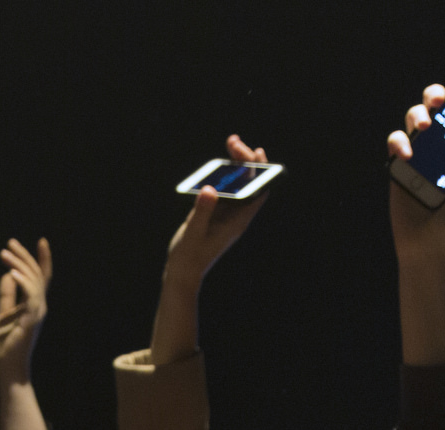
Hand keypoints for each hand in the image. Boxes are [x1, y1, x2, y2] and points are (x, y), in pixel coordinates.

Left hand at [0, 237, 52, 381]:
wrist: (9, 367)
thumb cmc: (6, 344)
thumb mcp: (3, 313)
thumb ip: (7, 295)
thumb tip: (8, 274)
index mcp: (34, 304)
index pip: (41, 277)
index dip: (42, 259)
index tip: (40, 241)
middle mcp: (39, 306)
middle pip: (37, 274)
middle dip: (25, 256)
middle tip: (10, 243)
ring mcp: (38, 312)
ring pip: (34, 281)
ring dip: (19, 265)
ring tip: (4, 253)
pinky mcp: (32, 320)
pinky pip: (31, 296)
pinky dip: (22, 282)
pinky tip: (10, 273)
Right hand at [162, 136, 268, 289]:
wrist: (183, 274)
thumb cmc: (189, 257)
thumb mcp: (193, 232)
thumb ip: (202, 211)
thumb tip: (209, 189)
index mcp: (238, 221)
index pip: (257, 191)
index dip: (261, 170)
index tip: (256, 151)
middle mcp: (236, 216)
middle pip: (249, 184)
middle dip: (246, 160)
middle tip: (233, 141)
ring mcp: (227, 215)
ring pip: (239, 185)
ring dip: (236, 165)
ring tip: (230, 145)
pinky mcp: (216, 215)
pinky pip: (226, 191)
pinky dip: (224, 176)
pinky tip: (218, 165)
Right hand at [388, 85, 444, 259]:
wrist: (428, 245)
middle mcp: (438, 145)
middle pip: (434, 107)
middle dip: (436, 94)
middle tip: (443, 99)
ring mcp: (417, 153)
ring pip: (413, 119)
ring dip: (417, 115)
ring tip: (426, 126)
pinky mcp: (397, 166)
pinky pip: (395, 143)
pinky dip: (400, 142)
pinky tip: (408, 154)